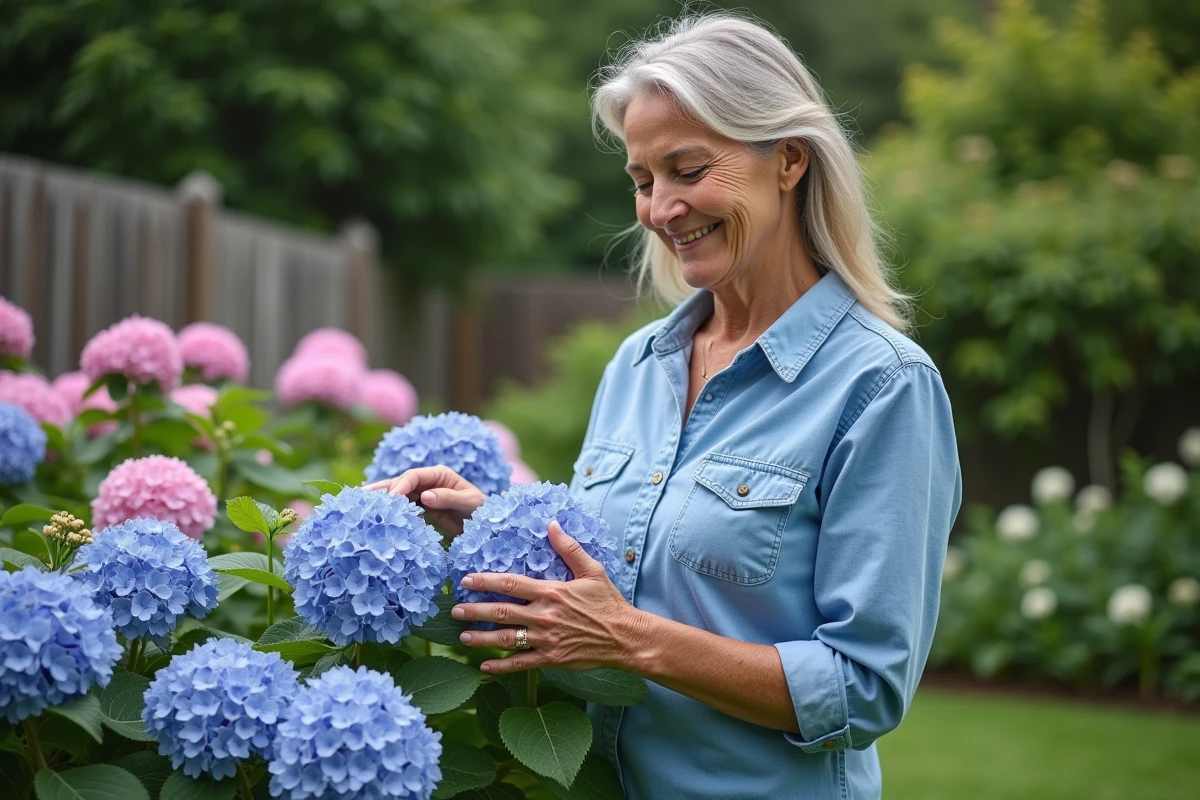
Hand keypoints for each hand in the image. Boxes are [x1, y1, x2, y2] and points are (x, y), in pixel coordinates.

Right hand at [363, 466, 485, 535]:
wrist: (486, 525)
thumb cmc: (482, 509)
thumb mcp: (470, 502)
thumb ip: (448, 498)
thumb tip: (425, 496)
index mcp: (439, 474)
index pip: (414, 476)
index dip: (400, 485)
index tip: (391, 498)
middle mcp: (428, 482)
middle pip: (401, 483)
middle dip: (382, 490)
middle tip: (362, 497)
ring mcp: (423, 496)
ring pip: (398, 496)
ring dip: (382, 500)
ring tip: (360, 505)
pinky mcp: (421, 510)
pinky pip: (403, 510)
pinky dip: (391, 512)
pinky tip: (376, 517)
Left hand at [451, 520, 647, 672]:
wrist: (625, 637)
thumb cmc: (608, 602)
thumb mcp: (592, 570)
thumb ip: (569, 548)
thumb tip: (552, 524)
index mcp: (551, 591)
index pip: (511, 584)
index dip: (485, 581)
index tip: (466, 580)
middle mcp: (544, 615)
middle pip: (501, 612)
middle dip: (475, 611)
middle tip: (455, 611)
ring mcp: (546, 639)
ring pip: (505, 638)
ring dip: (481, 638)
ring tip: (463, 637)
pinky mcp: (551, 658)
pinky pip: (520, 663)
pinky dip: (501, 665)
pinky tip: (485, 665)